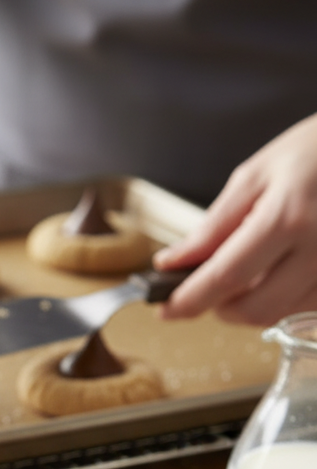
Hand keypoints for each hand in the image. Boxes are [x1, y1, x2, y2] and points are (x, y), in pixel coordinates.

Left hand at [155, 113, 316, 324]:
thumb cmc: (313, 153)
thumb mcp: (255, 177)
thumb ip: (212, 226)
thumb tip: (173, 263)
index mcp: (288, 217)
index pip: (226, 276)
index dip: (191, 299)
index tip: (167, 309)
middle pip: (254, 309)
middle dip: (220, 306)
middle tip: (208, 285)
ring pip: (279, 315)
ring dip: (250, 303)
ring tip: (250, 267)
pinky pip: (303, 309)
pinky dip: (280, 299)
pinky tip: (278, 270)